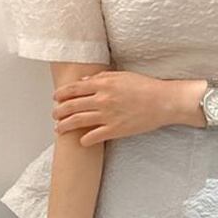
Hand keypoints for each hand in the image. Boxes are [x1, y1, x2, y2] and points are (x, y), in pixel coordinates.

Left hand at [51, 70, 172, 146]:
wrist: (164, 102)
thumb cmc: (146, 86)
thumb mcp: (122, 75)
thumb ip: (102, 77)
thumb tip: (84, 81)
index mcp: (103, 84)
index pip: (74, 89)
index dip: (61, 94)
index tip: (55, 98)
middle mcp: (102, 99)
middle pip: (72, 106)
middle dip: (59, 111)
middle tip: (54, 115)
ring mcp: (107, 115)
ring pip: (78, 121)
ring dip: (65, 126)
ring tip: (59, 129)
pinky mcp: (115, 129)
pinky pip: (94, 136)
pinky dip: (85, 140)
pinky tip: (81, 141)